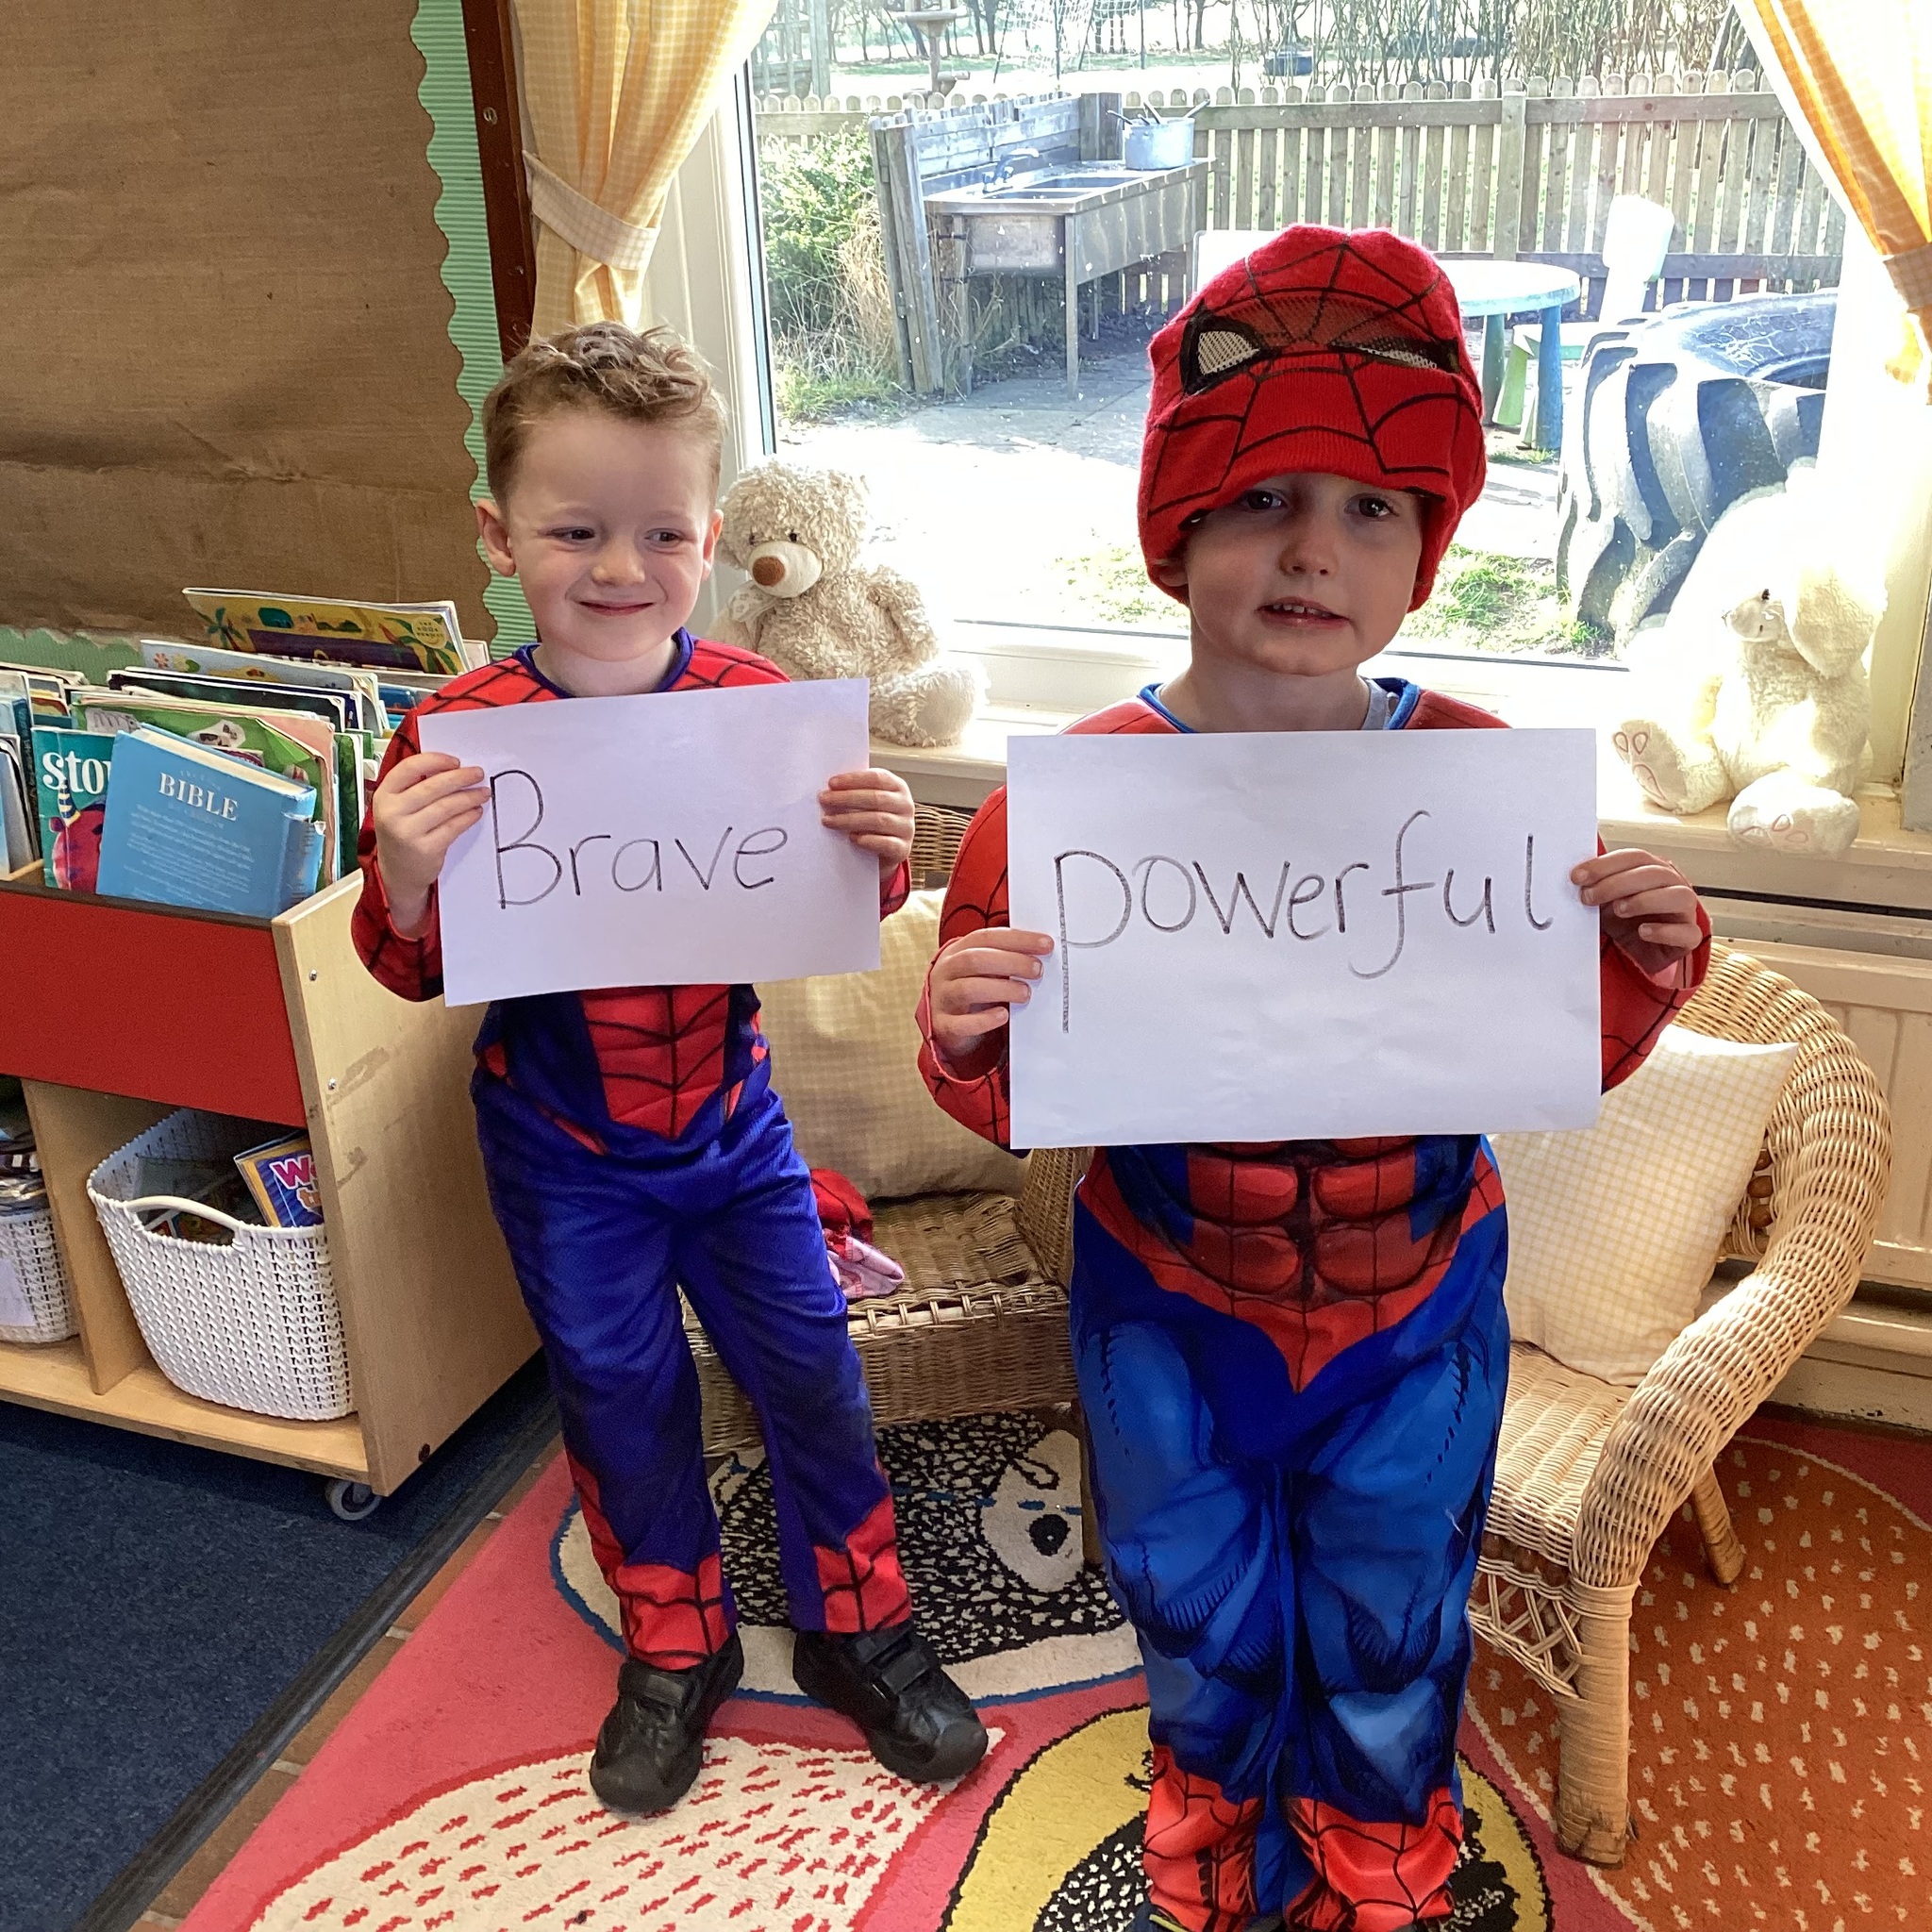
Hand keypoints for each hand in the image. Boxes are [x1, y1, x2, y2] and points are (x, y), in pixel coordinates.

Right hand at [371, 750, 486, 937]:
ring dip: (469, 797)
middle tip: (478, 773)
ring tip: (483, 793)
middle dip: (460, 777)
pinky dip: (468, 817)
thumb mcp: (397, 807)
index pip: (409, 768)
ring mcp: (408, 832)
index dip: (435, 761)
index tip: (455, 761)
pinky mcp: (426, 849)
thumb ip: (414, 787)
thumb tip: (451, 768)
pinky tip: (476, 811)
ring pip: (446, 806)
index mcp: (384, 796)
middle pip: (433, 787)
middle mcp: (392, 813)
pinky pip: (454, 827)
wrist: (397, 873)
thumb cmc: (401, 833)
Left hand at [820, 767, 915, 878]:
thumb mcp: (870, 802)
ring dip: (849, 820)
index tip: (831, 783)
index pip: (877, 778)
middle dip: (846, 798)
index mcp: (898, 787)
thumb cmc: (875, 819)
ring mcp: (906, 828)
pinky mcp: (903, 849)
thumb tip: (830, 788)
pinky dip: (868, 840)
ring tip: (829, 821)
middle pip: (876, 798)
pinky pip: (886, 844)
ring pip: (878, 820)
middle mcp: (905, 805)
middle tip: (824, 801)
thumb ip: (856, 791)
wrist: (888, 850)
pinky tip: (852, 838)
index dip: (853, 780)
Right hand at [927, 926, 1054, 1062]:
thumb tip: (1043, 953)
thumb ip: (1005, 960)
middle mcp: (946, 971)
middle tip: (1037, 969)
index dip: (1017, 939)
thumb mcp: (985, 971)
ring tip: (1026, 993)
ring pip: (968, 989)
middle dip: (1011, 962)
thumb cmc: (974, 991)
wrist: (945, 1025)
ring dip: (1001, 989)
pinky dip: (984, 1020)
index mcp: (958, 951)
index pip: (986, 937)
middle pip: (974, 959)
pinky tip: (1004, 1015)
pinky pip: (961, 1023)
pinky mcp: (944, 1026)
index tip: (1046, 944)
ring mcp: (942, 998)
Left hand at [1573, 848, 1703, 976]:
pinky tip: (1643, 932)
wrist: (1641, 951)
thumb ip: (1596, 886)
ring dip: (1645, 900)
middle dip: (1618, 883)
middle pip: (1654, 874)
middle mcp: (1673, 885)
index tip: (1577, 876)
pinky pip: (1686, 932)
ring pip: (1679, 896)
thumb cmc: (1624, 920)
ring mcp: (1685, 910)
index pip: (1634, 857)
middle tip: (1589, 896)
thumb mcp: (1606, 900)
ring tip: (1619, 909)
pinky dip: (1664, 931)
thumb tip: (1575, 878)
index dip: (1605, 864)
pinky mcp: (1689, 937)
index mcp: (1652, 870)